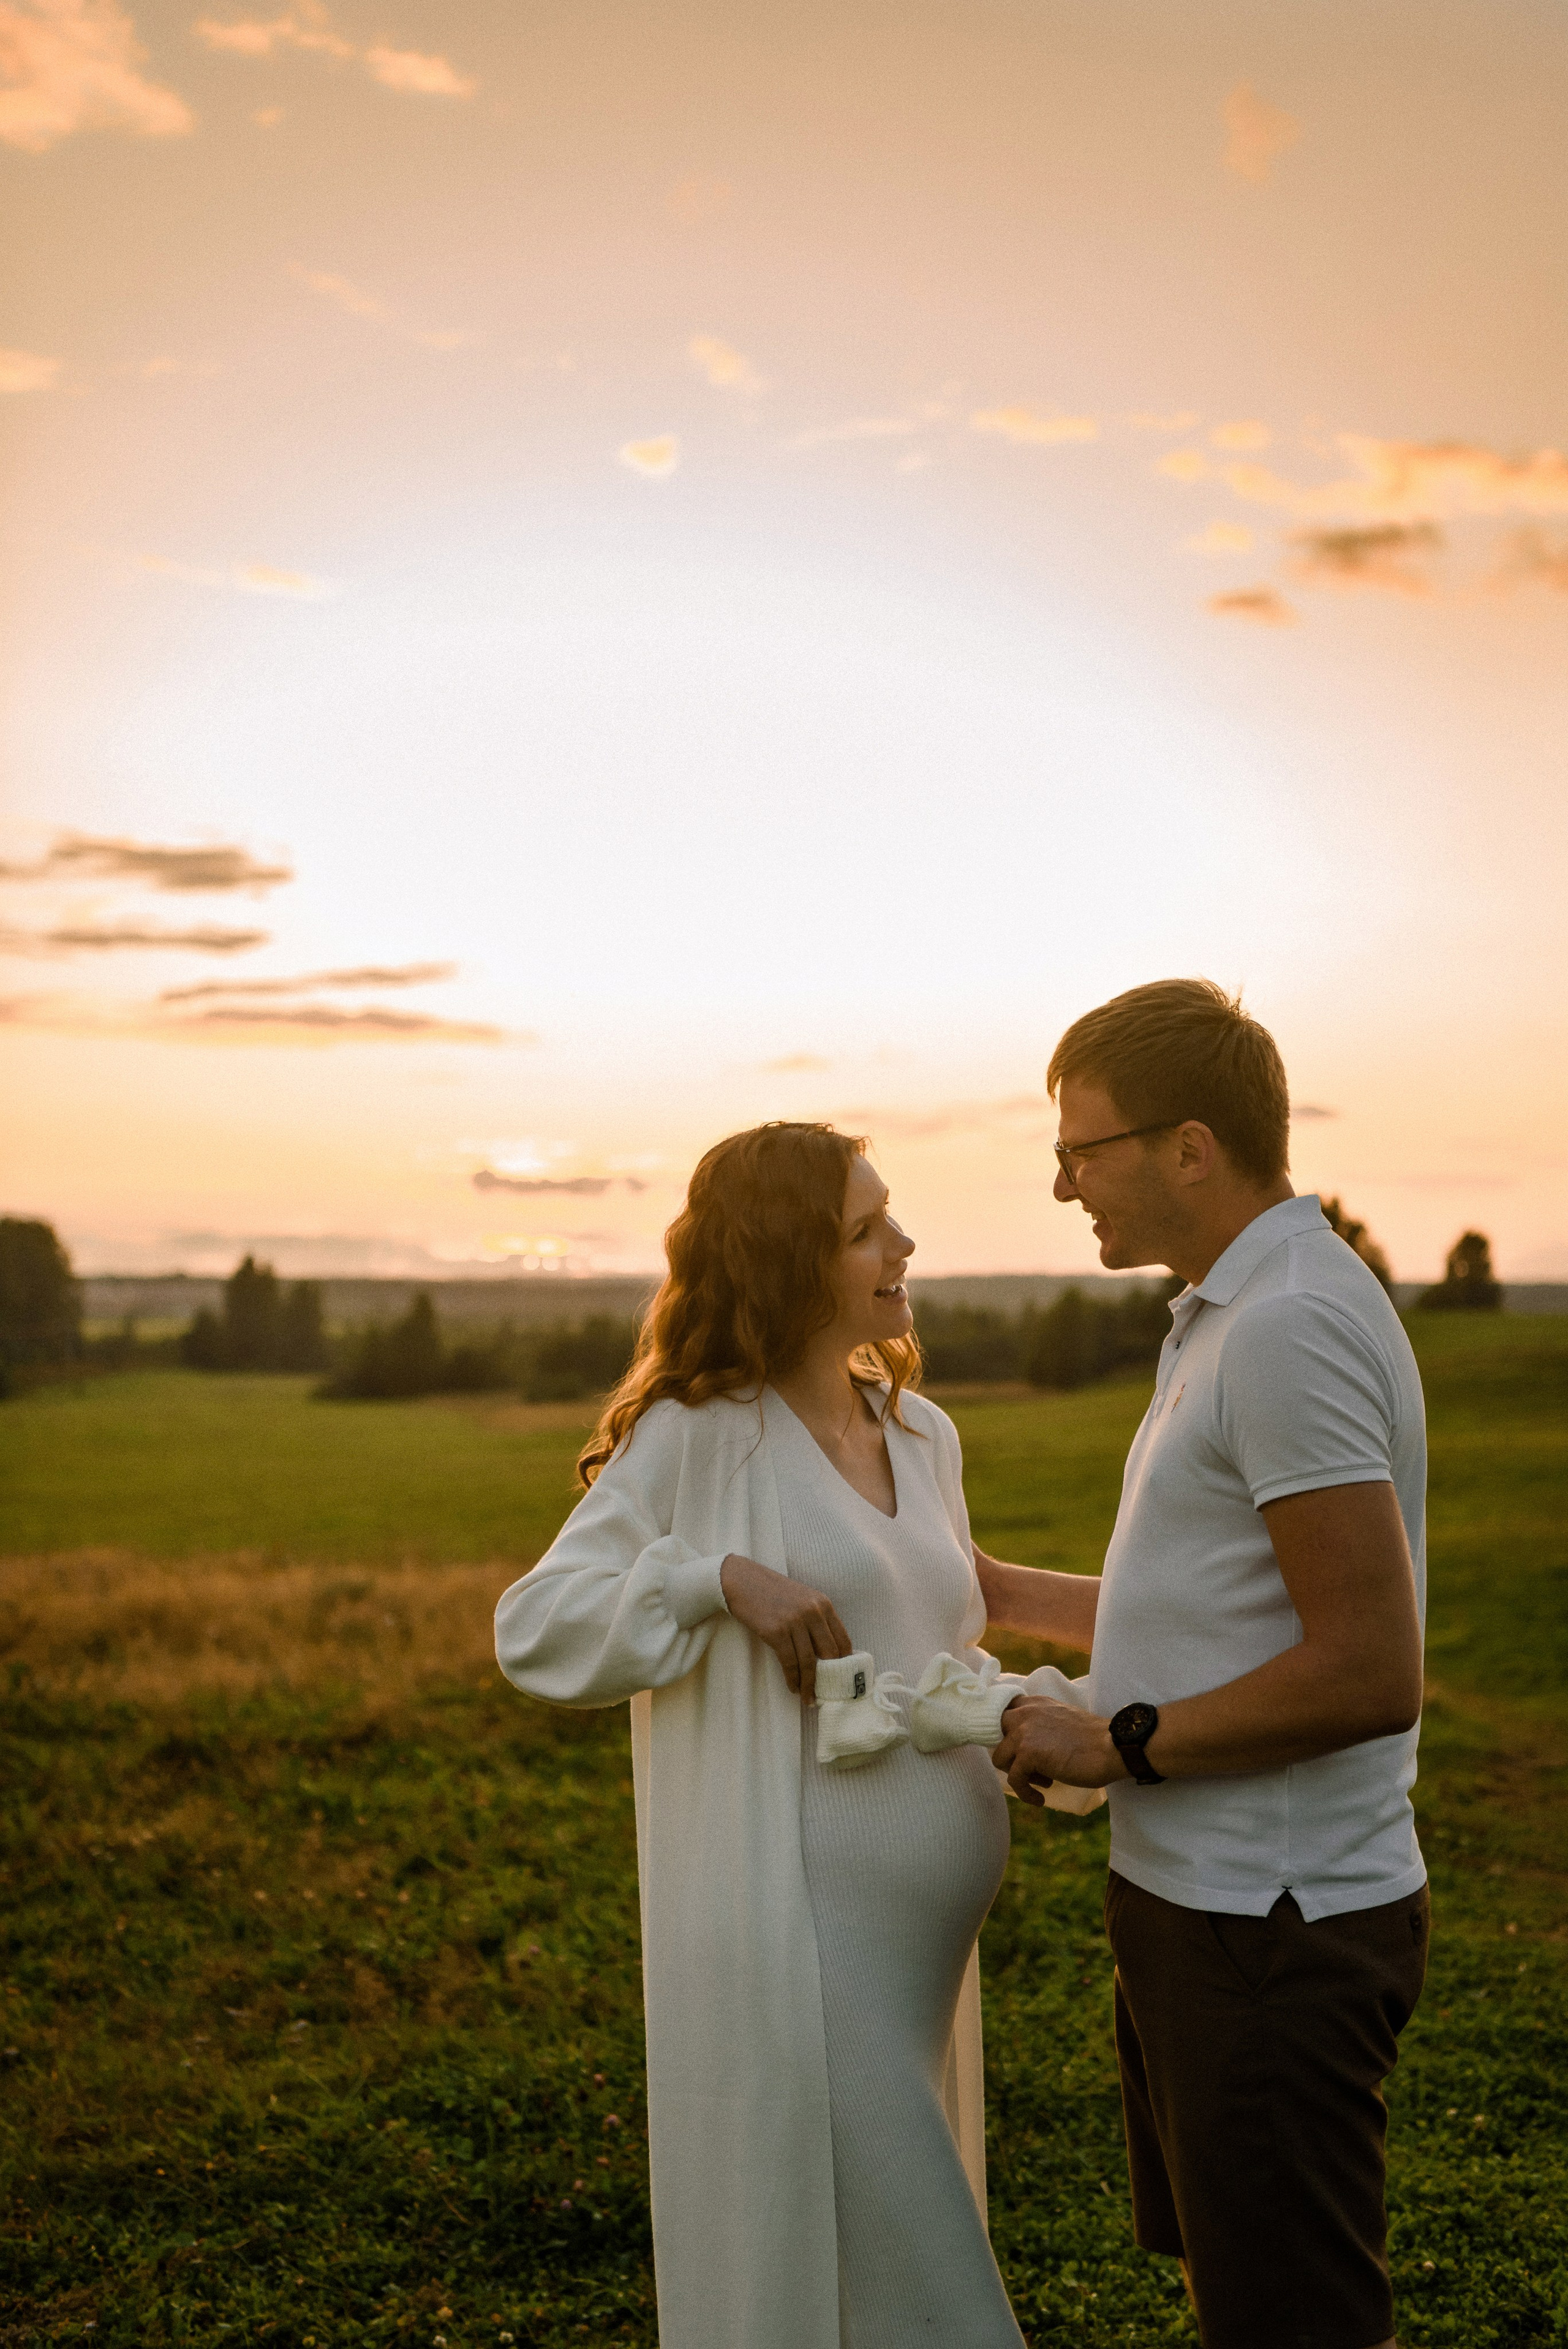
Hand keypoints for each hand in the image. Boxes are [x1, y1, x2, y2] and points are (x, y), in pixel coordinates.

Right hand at [719, 1554, 852, 1702]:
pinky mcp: (775, 1632)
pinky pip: (789, 1662)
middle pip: (830, 1654)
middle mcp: (813, 1612)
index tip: (841, 1678)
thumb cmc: (771, 1592)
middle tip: (827, 1693)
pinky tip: (793, 1687)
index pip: (843, 1640)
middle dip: (830, 1678)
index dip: (845, 1663)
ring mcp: (794, 1622)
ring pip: (809, 1662)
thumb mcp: (802, 1599)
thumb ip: (816, 1620)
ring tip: (809, 1698)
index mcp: (823, 1603)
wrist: (741, 1581)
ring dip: (810, 1685)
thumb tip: (826, 1654)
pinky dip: (793, 1679)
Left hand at [990, 1695, 1124, 1807]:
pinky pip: (1014, 1779)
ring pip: (1000, 1758)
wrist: (1112, 1747)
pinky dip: (1026, 1793)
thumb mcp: (1062, 1721)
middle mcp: (1026, 1713)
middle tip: (1028, 1765)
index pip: (1004, 1711)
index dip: (1007, 1733)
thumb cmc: (1095, 1739)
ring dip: (1018, 1774)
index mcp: (1036, 1703)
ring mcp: (1025, 1732)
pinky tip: (1041, 1798)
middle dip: (1009, 1752)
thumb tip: (1030, 1744)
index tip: (1017, 1749)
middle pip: (996, 1733)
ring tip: (1043, 1780)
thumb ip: (1042, 1724)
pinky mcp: (1028, 1754)